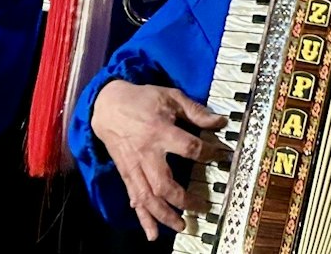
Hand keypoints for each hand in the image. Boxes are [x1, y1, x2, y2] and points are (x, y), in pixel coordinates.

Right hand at [89, 79, 226, 239]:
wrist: (106, 106)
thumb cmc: (142, 100)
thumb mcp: (170, 96)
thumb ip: (195, 111)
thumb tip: (219, 122)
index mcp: (160, 131)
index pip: (189, 148)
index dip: (209, 153)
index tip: (223, 157)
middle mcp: (147, 153)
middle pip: (164, 184)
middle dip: (184, 200)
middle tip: (203, 207)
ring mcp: (135, 166)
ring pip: (148, 197)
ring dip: (165, 215)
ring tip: (182, 227)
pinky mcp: (127, 173)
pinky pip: (135, 198)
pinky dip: (143, 218)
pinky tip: (152, 234)